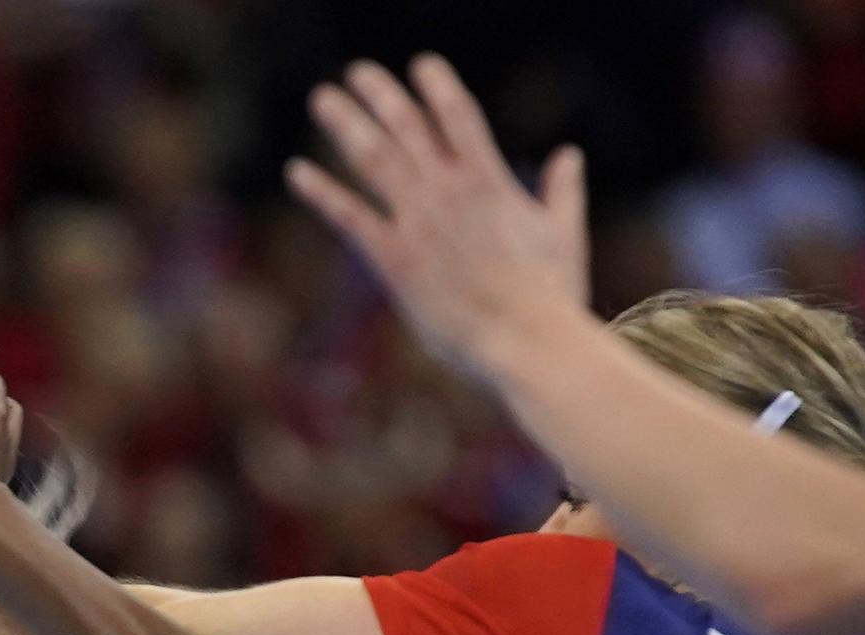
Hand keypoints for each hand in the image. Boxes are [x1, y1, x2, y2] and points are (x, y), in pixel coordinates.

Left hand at [286, 55, 587, 377]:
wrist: (525, 340)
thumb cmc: (550, 293)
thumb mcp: (564, 232)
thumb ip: (563, 190)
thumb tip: (569, 154)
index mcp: (489, 179)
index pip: (459, 115)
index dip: (438, 86)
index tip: (421, 65)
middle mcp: (448, 190)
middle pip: (407, 125)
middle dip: (380, 94)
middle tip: (357, 72)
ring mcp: (418, 222)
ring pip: (373, 158)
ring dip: (345, 124)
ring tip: (322, 99)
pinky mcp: (394, 259)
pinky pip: (349, 216)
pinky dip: (321, 192)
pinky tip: (296, 171)